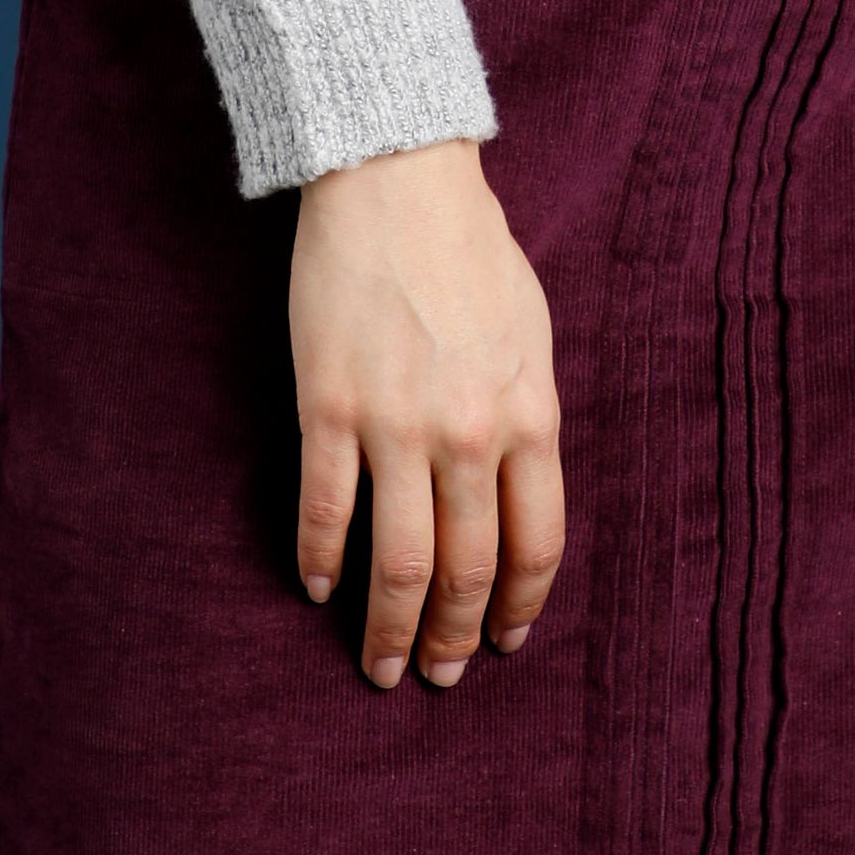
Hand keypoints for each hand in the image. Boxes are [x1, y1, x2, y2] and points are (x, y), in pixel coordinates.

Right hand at [288, 141, 564, 690]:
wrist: (398, 179)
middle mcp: (468, 434)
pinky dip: (320, 560)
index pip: (536, 543)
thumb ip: (525, 413)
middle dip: (453, 636)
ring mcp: (395, 425)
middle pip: (466, 569)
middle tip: (438, 675)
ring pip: (397, 562)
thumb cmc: (471, 250)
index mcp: (529, 414)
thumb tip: (517, 482)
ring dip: (389, 627)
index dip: (520, 604)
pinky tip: (318, 587)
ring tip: (381, 666)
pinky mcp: (328, 408)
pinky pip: (324, 510)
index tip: (506, 639)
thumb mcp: (530, 334)